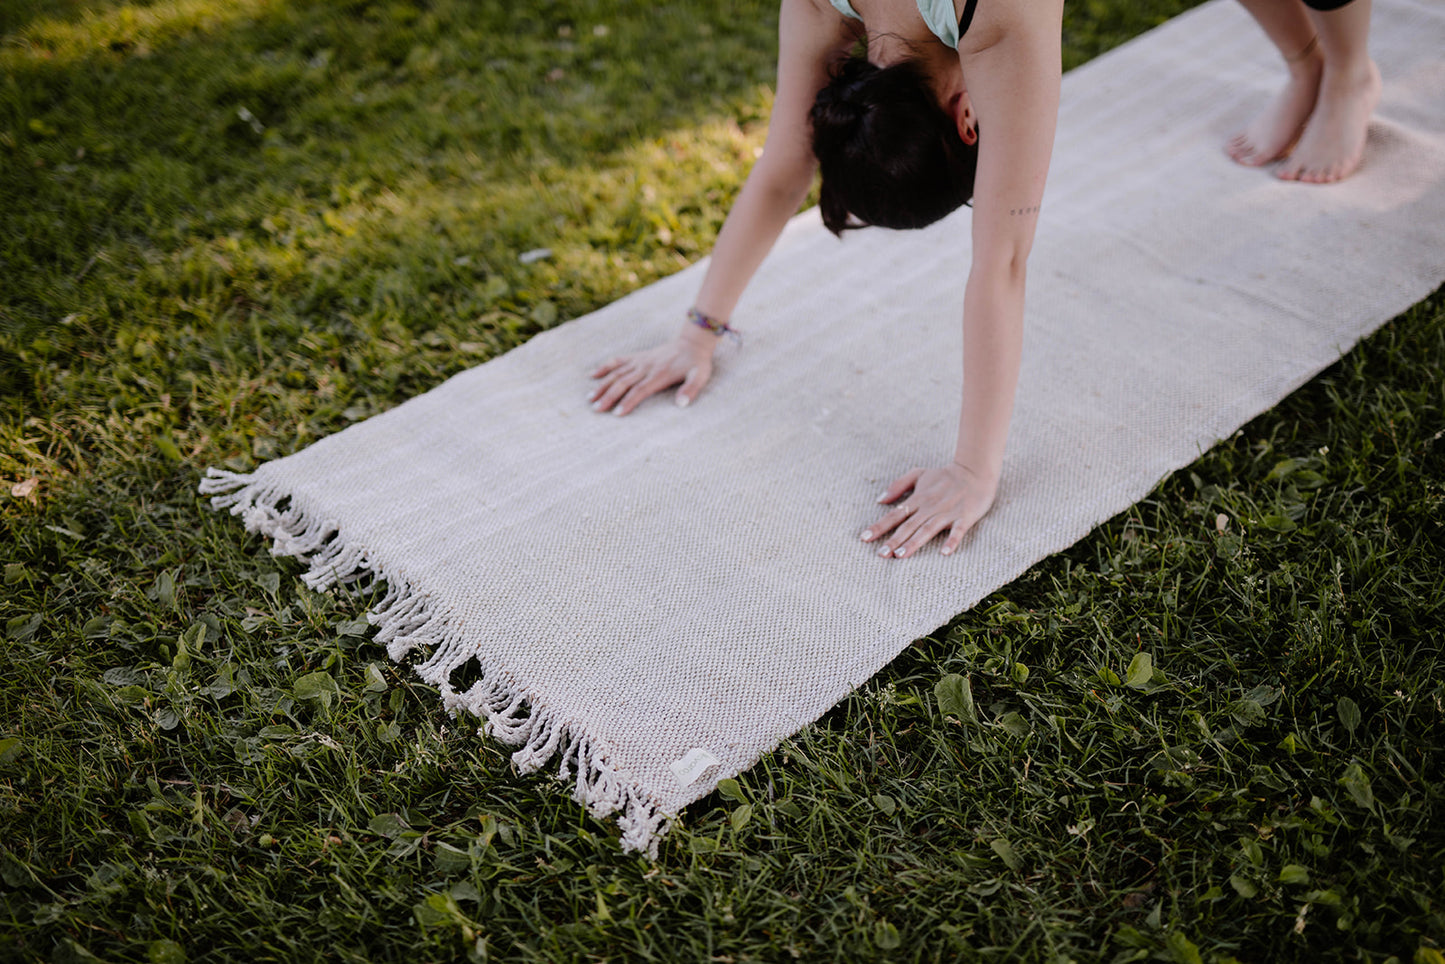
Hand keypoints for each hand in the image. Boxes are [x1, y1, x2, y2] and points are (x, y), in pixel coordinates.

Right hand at [589, 326, 716, 414]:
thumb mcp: (699, 376)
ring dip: (602, 385)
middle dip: (608, 396)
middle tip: (596, 410)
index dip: (628, 401)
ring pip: (616, 372)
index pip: (640, 390)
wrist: (692, 343)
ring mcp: (640, 361)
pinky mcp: (637, 356)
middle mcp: (646, 367)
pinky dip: (604, 367)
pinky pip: (618, 360)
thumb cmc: (696, 363)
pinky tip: (592, 375)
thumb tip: (681, 404)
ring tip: (590, 398)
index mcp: (659, 374)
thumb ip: (690, 390)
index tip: (616, 413)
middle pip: (623, 382)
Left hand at [861, 462, 998, 558]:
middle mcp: (930, 507)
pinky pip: (957, 531)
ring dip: (914, 542)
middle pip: (908, 526)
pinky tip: (944, 552)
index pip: (894, 515)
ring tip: (901, 555)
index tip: (864, 538)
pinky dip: (951, 541)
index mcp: (918, 499)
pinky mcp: (964, 517)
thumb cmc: (945, 476)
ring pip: (928, 529)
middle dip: (894, 540)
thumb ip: (898, 486)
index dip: (879, 526)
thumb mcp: (918, 474)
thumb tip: (880, 500)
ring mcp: (947, 513)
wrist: (975, 471)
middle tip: (880, 554)